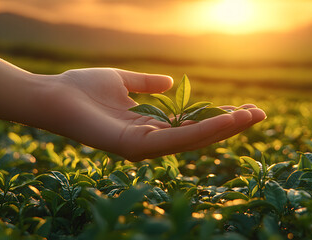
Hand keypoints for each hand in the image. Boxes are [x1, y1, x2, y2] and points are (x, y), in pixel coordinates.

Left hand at [38, 68, 265, 160]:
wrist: (52, 95)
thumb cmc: (82, 89)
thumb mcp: (122, 81)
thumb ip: (146, 85)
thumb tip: (171, 82)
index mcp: (148, 127)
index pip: (190, 125)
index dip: (217, 117)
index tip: (242, 107)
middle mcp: (149, 142)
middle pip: (197, 136)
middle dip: (229, 126)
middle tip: (259, 114)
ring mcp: (143, 148)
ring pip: (192, 140)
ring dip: (224, 129)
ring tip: (251, 116)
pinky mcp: (134, 147)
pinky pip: (176, 140)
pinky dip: (203, 131)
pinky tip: (226, 120)